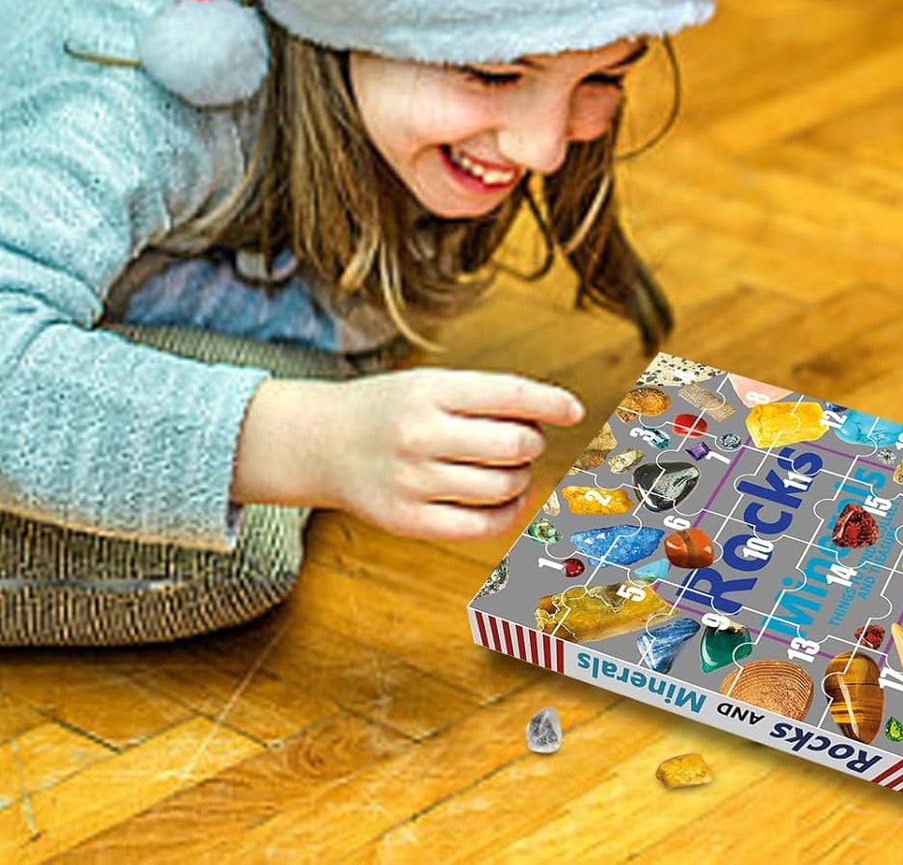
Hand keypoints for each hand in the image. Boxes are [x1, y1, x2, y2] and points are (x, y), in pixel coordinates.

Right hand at [235, 367, 583, 541]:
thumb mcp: (430, 384)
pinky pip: (480, 526)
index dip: (550, 402)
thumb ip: (486, 399)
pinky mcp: (406, 520)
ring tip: (507, 467)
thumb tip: (552, 421)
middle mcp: (419, 434)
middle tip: (523, 440)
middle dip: (532, 443)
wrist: (320, 442)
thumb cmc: (392, 409)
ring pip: (503, 487)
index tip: (575, 411)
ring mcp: (411, 481)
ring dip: (521, 478)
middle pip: (513, 445)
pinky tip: (507, 500)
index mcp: (429, 390)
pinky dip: (507, 514)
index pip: (508, 394)